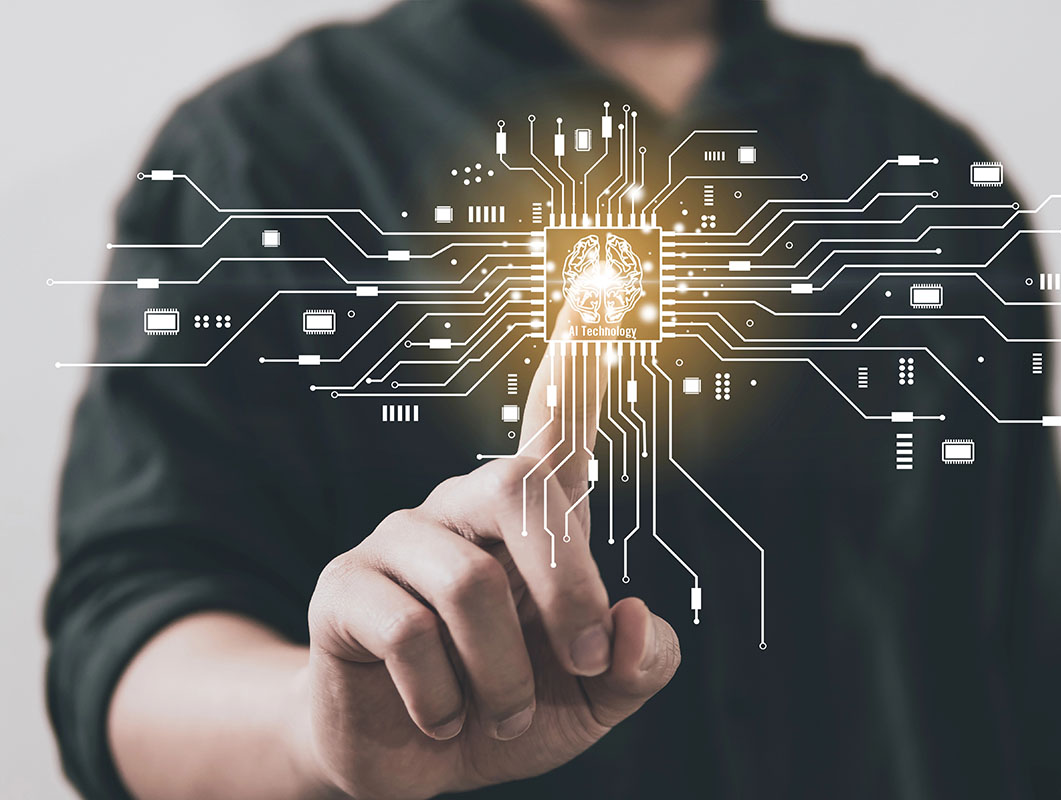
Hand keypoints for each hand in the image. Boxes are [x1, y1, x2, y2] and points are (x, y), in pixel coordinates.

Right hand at [302, 310, 680, 798]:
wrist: (416, 765)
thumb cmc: (510, 709)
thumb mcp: (592, 700)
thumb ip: (636, 665)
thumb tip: (634, 619)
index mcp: (533, 521)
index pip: (557, 425)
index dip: (578, 363)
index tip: (598, 289)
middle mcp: (465, 508)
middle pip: (520, 488)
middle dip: (567, 588)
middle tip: (586, 664)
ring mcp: (399, 539)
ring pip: (469, 585)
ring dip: (504, 677)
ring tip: (500, 718)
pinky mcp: (345, 586)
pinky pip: (409, 633)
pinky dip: (442, 700)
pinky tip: (440, 718)